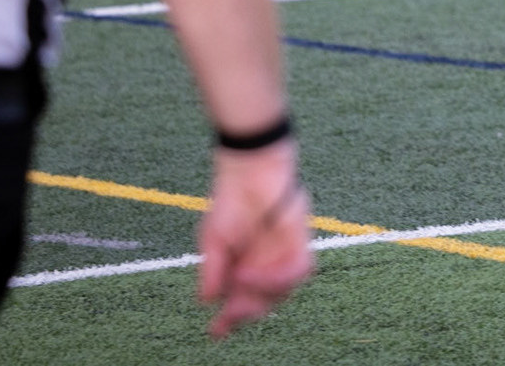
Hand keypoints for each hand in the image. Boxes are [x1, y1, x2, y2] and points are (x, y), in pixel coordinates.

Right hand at [198, 141, 314, 338]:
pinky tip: (252, 272)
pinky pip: (298, 270)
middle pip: (262, 303)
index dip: (229, 320)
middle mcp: (265, 267)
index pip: (240, 302)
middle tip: (230, 316)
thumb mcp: (213, 239)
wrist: (250, 171)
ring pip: (281, 291)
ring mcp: (283, 256)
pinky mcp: (299, 242)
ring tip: (240, 285)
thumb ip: (213, 269)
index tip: (215, 333)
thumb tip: (206, 301)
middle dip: (245, 313)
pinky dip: (277, 277)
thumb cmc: (229, 202)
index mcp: (243, 269)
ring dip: (261, 295)